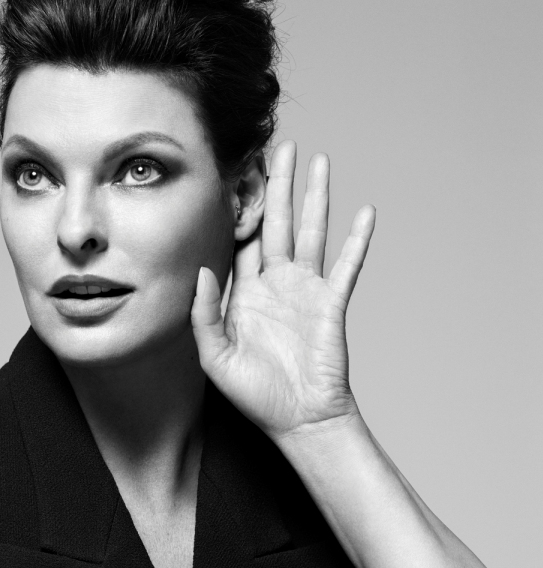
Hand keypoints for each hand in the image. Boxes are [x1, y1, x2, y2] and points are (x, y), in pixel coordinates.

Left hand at [191, 140, 375, 441]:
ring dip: (315, 197)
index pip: (240, 240)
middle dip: (276, 185)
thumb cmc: (256, 396)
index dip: (238, 208)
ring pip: (311, 232)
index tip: (234, 171)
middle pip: (277, 223)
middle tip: (279, 146)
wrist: (298, 421)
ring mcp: (306, 291)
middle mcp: (276, 285)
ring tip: (318, 160)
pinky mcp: (332, 303)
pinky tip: (365, 212)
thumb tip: (202, 270)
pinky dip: (357, 240)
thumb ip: (204, 315)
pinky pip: (347, 266)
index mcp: (245, 294)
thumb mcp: (215, 358)